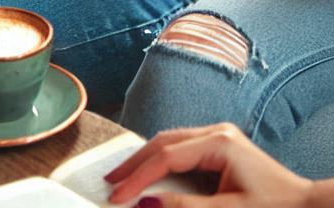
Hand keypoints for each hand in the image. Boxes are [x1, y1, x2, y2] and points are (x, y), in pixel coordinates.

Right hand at [104, 123, 312, 206]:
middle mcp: (217, 132)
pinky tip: (152, 174)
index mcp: (219, 142)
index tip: (117, 197)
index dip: (139, 178)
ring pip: (172, 143)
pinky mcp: (223, 148)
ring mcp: (220, 137)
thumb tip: (148, 203)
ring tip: (124, 178)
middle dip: (136, 162)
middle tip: (110, 181)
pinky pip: (184, 150)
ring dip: (148, 160)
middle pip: (164, 142)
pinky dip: (164, 162)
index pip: (167, 157)